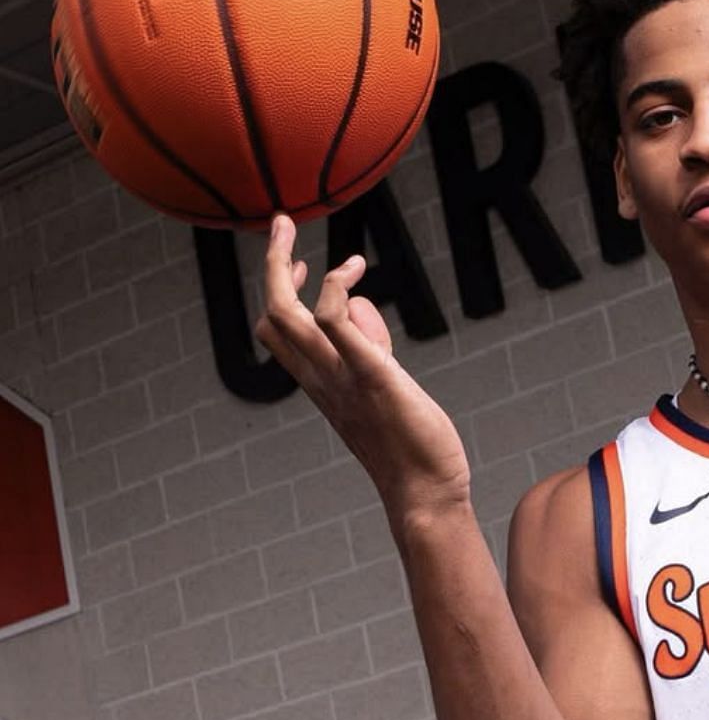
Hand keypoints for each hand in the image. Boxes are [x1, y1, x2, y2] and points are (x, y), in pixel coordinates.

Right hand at [254, 213, 471, 518]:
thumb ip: (372, 349)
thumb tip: (361, 306)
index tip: (301, 263)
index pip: (279, 332)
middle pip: (271, 316)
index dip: (283, 292)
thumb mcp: (387, 387)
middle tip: (282, 223)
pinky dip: (335, 286)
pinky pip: (333, 321)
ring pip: (286, 316)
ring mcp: (341, 378)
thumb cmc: (412, 447)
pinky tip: (355, 268)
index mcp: (322, 384)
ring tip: (310, 234)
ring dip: (286, 265)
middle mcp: (321, 380)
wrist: (425, 496)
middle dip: (273, 264)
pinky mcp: (371, 375)